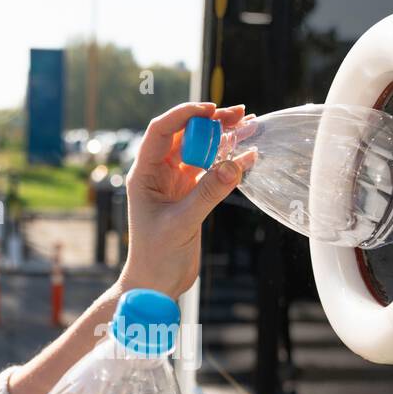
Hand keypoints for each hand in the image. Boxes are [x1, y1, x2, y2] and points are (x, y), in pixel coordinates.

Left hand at [121, 101, 253, 298]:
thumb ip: (207, 194)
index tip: (211, 110)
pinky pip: (211, 170)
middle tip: (239, 114)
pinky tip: (248, 154)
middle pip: (184, 135)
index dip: (184, 115)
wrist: (158, 283)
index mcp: (144, 174)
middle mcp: (158, 173)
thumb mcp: (182, 224)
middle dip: (211, 122)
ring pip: (200, 150)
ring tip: (248, 126)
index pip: (161, 131)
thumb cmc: (157, 256)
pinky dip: (228, 161)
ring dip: (223, 138)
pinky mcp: (191, 194)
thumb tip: (234, 165)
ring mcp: (176, 182)